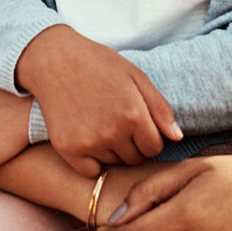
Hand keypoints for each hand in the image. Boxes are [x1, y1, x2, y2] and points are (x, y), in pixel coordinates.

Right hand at [13, 25, 180, 175]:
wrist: (53, 60)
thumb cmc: (98, 64)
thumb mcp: (135, 76)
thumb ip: (160, 108)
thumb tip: (178, 138)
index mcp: (134, 114)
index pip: (155, 148)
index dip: (149, 137)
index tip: (138, 124)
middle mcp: (112, 132)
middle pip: (135, 159)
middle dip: (132, 145)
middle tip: (117, 122)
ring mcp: (89, 143)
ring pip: (114, 163)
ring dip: (112, 151)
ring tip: (100, 123)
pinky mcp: (68, 149)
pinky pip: (90, 171)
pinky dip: (92, 161)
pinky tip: (87, 138)